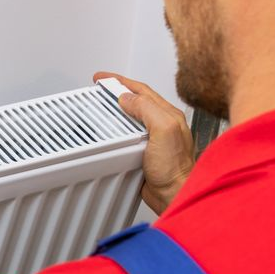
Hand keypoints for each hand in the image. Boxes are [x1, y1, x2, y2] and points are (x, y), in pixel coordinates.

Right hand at [94, 71, 195, 215]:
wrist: (174, 194)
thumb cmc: (175, 167)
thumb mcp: (164, 129)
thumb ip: (147, 109)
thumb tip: (127, 98)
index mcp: (168, 115)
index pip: (141, 90)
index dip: (120, 81)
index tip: (102, 79)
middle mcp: (162, 125)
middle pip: (136, 100)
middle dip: (116, 91)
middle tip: (99, 88)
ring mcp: (153, 139)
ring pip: (131, 117)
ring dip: (115, 109)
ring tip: (101, 105)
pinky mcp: (144, 154)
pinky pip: (127, 136)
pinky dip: (116, 130)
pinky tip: (109, 132)